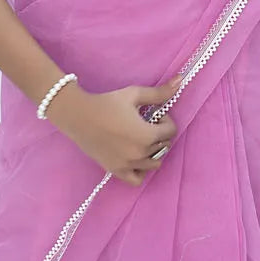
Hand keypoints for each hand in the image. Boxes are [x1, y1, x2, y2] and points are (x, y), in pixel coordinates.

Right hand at [45, 73, 181, 186]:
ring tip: (142, 140)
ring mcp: (128, 165)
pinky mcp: (116, 170)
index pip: (170, 131)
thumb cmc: (107, 103)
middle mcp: (140, 154)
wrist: (79, 116)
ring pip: (154, 163)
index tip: (154, 113)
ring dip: (153, 151)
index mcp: (147, 135)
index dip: (165, 120)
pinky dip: (141, 171)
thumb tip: (180, 80)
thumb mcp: (134, 95)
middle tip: (146, 123)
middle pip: (163, 146)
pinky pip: (137, 179)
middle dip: (159, 134)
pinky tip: (136, 158)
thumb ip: (158, 93)